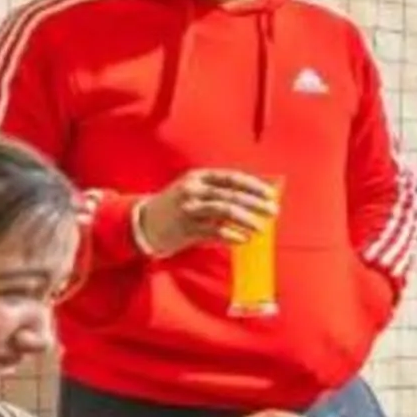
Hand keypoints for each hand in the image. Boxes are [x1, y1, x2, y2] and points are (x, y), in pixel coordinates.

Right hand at [136, 169, 277, 256]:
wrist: (143, 223)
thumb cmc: (177, 207)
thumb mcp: (196, 192)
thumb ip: (221, 193)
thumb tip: (256, 200)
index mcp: (199, 177)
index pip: (232, 178)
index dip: (254, 186)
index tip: (271, 195)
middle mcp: (193, 190)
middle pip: (230, 195)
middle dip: (255, 203)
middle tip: (273, 212)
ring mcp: (188, 209)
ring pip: (223, 211)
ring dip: (246, 219)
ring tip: (261, 228)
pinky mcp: (185, 228)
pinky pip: (213, 231)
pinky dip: (230, 235)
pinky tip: (243, 239)